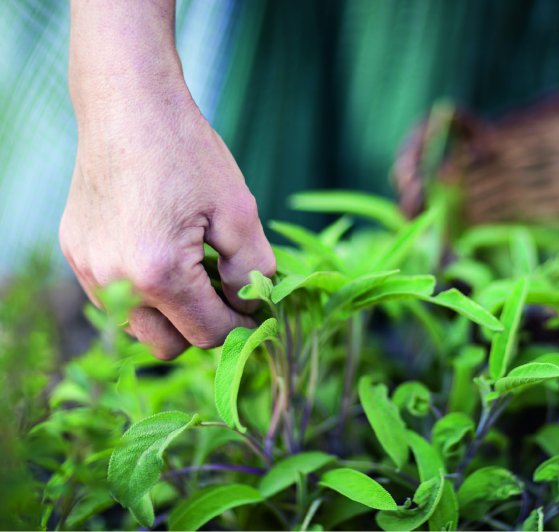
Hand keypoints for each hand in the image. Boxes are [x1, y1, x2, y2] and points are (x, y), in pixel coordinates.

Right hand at [62, 0, 274, 358]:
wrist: (129, 106)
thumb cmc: (187, 153)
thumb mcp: (240, 211)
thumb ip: (254, 270)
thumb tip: (250, 306)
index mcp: (158, 274)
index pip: (208, 334)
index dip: (241, 326)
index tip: (255, 307)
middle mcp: (113, 281)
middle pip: (169, 346)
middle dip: (203, 327)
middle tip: (224, 292)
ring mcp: (87, 269)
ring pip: (138, 326)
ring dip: (171, 313)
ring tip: (193, 270)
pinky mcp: (76, 254)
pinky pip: (114, 298)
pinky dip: (143, 292)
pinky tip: (161, 254)